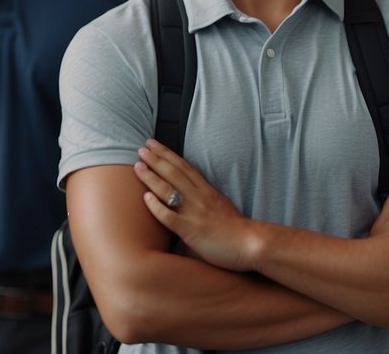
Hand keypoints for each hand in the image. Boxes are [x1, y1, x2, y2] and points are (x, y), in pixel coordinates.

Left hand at [134, 139, 261, 272]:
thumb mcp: (220, 209)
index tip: (154, 145)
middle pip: (174, 172)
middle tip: (142, 148)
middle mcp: (199, 197)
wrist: (249, 243)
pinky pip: (169, 217)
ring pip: (168, 189)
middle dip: (156, 159)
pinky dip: (156, 207)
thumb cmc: (236, 231)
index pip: (184, 167)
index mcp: (207, 191)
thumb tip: (190, 206)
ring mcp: (194, 212)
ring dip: (152, 176)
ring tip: (138, 165)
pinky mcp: (190, 230)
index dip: (168, 154)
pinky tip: (145, 198)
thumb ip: (204, 205)